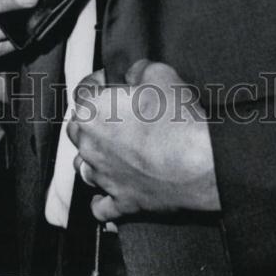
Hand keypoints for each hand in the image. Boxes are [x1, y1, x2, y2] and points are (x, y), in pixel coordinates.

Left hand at [66, 60, 220, 222]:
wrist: (200, 162)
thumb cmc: (178, 119)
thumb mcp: (159, 73)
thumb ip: (138, 70)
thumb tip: (134, 74)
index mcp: (92, 111)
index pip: (83, 89)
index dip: (98, 81)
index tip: (109, 81)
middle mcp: (90, 146)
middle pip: (76, 128)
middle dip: (90, 118)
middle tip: (112, 112)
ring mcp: (104, 176)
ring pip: (83, 166)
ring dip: (92, 156)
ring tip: (110, 149)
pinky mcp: (123, 201)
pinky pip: (101, 206)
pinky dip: (102, 198)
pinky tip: (108, 191)